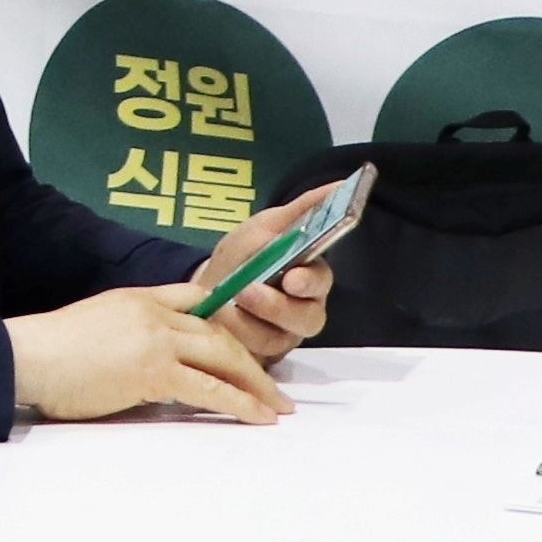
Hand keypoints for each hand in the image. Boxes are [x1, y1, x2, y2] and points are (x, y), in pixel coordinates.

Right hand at [8, 285, 289, 424]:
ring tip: (276, 408)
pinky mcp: (154, 371)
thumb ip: (128, 332)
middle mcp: (155, 313)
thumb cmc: (49, 352)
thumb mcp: (95, 324)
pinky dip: (239, 404)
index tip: (243, 347)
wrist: (27, 357)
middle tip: (274, 390)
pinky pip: (210, 389)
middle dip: (252, 364)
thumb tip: (147, 362)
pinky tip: (256, 417)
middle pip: (220, 333)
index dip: (225, 322)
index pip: (196, 299)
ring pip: (224, 358)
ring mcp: (157, 340)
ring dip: (256, 386)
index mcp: (139, 297)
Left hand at [184, 184, 346, 362]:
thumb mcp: (265, 227)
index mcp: (307, 277)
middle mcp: (301, 310)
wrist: (202, 287)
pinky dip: (236, 335)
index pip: (321, 280)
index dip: (310, 282)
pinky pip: (255, 354)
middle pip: (308, 317)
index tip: (293, 278)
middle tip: (250, 291)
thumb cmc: (241, 256)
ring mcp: (281, 337)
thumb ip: (302, 210)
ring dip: (249, 321)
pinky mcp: (261, 357)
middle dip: (279, 307)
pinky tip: (220, 319)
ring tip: (227, 303)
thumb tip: (340, 184)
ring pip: (279, 339)